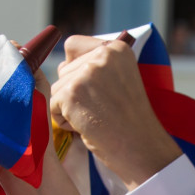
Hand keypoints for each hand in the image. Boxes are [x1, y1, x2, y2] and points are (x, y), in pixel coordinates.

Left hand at [50, 35, 181, 188]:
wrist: (142, 148)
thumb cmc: (131, 122)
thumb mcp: (121, 80)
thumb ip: (96, 66)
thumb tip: (62, 64)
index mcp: (117, 48)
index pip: (73, 46)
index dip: (77, 69)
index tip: (95, 90)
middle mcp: (102, 55)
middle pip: (64, 69)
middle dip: (75, 92)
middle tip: (102, 110)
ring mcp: (86, 73)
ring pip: (56, 87)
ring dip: (69, 107)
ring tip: (96, 119)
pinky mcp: (72, 92)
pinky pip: (52, 104)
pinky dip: (64, 121)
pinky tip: (87, 127)